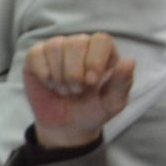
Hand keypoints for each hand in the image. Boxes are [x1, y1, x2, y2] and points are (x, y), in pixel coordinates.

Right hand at [22, 33, 134, 149]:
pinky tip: (49, 83)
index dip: (94, 59)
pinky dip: (43, 72)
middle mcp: (81, 46)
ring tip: (63, 90)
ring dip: (58, 74)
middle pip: (76, 42)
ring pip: (55, 46)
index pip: (101, 40)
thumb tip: (130, 61)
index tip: (91, 82)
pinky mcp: (36, 56)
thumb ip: (122, 83)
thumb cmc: (92, 111)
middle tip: (76, 91)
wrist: (65, 126)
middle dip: (74, 72)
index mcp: (104, 53)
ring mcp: (57, 49)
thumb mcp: (112, 103)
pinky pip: (36, 53)